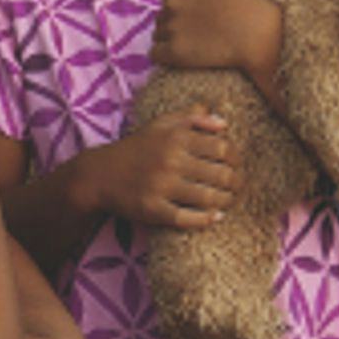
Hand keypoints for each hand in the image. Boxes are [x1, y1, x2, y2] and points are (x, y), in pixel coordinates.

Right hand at [87, 107, 235, 230]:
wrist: (99, 175)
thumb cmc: (136, 148)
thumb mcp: (161, 124)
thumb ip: (193, 118)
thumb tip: (224, 123)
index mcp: (176, 138)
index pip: (223, 149)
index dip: (236, 160)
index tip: (237, 166)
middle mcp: (170, 161)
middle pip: (220, 175)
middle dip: (235, 183)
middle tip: (238, 188)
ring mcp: (161, 186)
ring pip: (207, 198)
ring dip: (225, 202)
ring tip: (228, 202)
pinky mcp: (151, 209)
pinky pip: (186, 218)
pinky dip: (204, 220)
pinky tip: (214, 218)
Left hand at [151, 0, 283, 90]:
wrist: (257, 34)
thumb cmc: (252, 13)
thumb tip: (197, 9)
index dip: (180, 13)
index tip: (193, 24)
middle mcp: (174, 1)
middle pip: (161, 18)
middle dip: (173, 28)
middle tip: (193, 41)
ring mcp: (171, 25)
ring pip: (158, 36)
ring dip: (169, 43)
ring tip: (191, 52)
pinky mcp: (172, 49)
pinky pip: (155, 54)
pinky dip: (165, 59)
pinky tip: (180, 62)